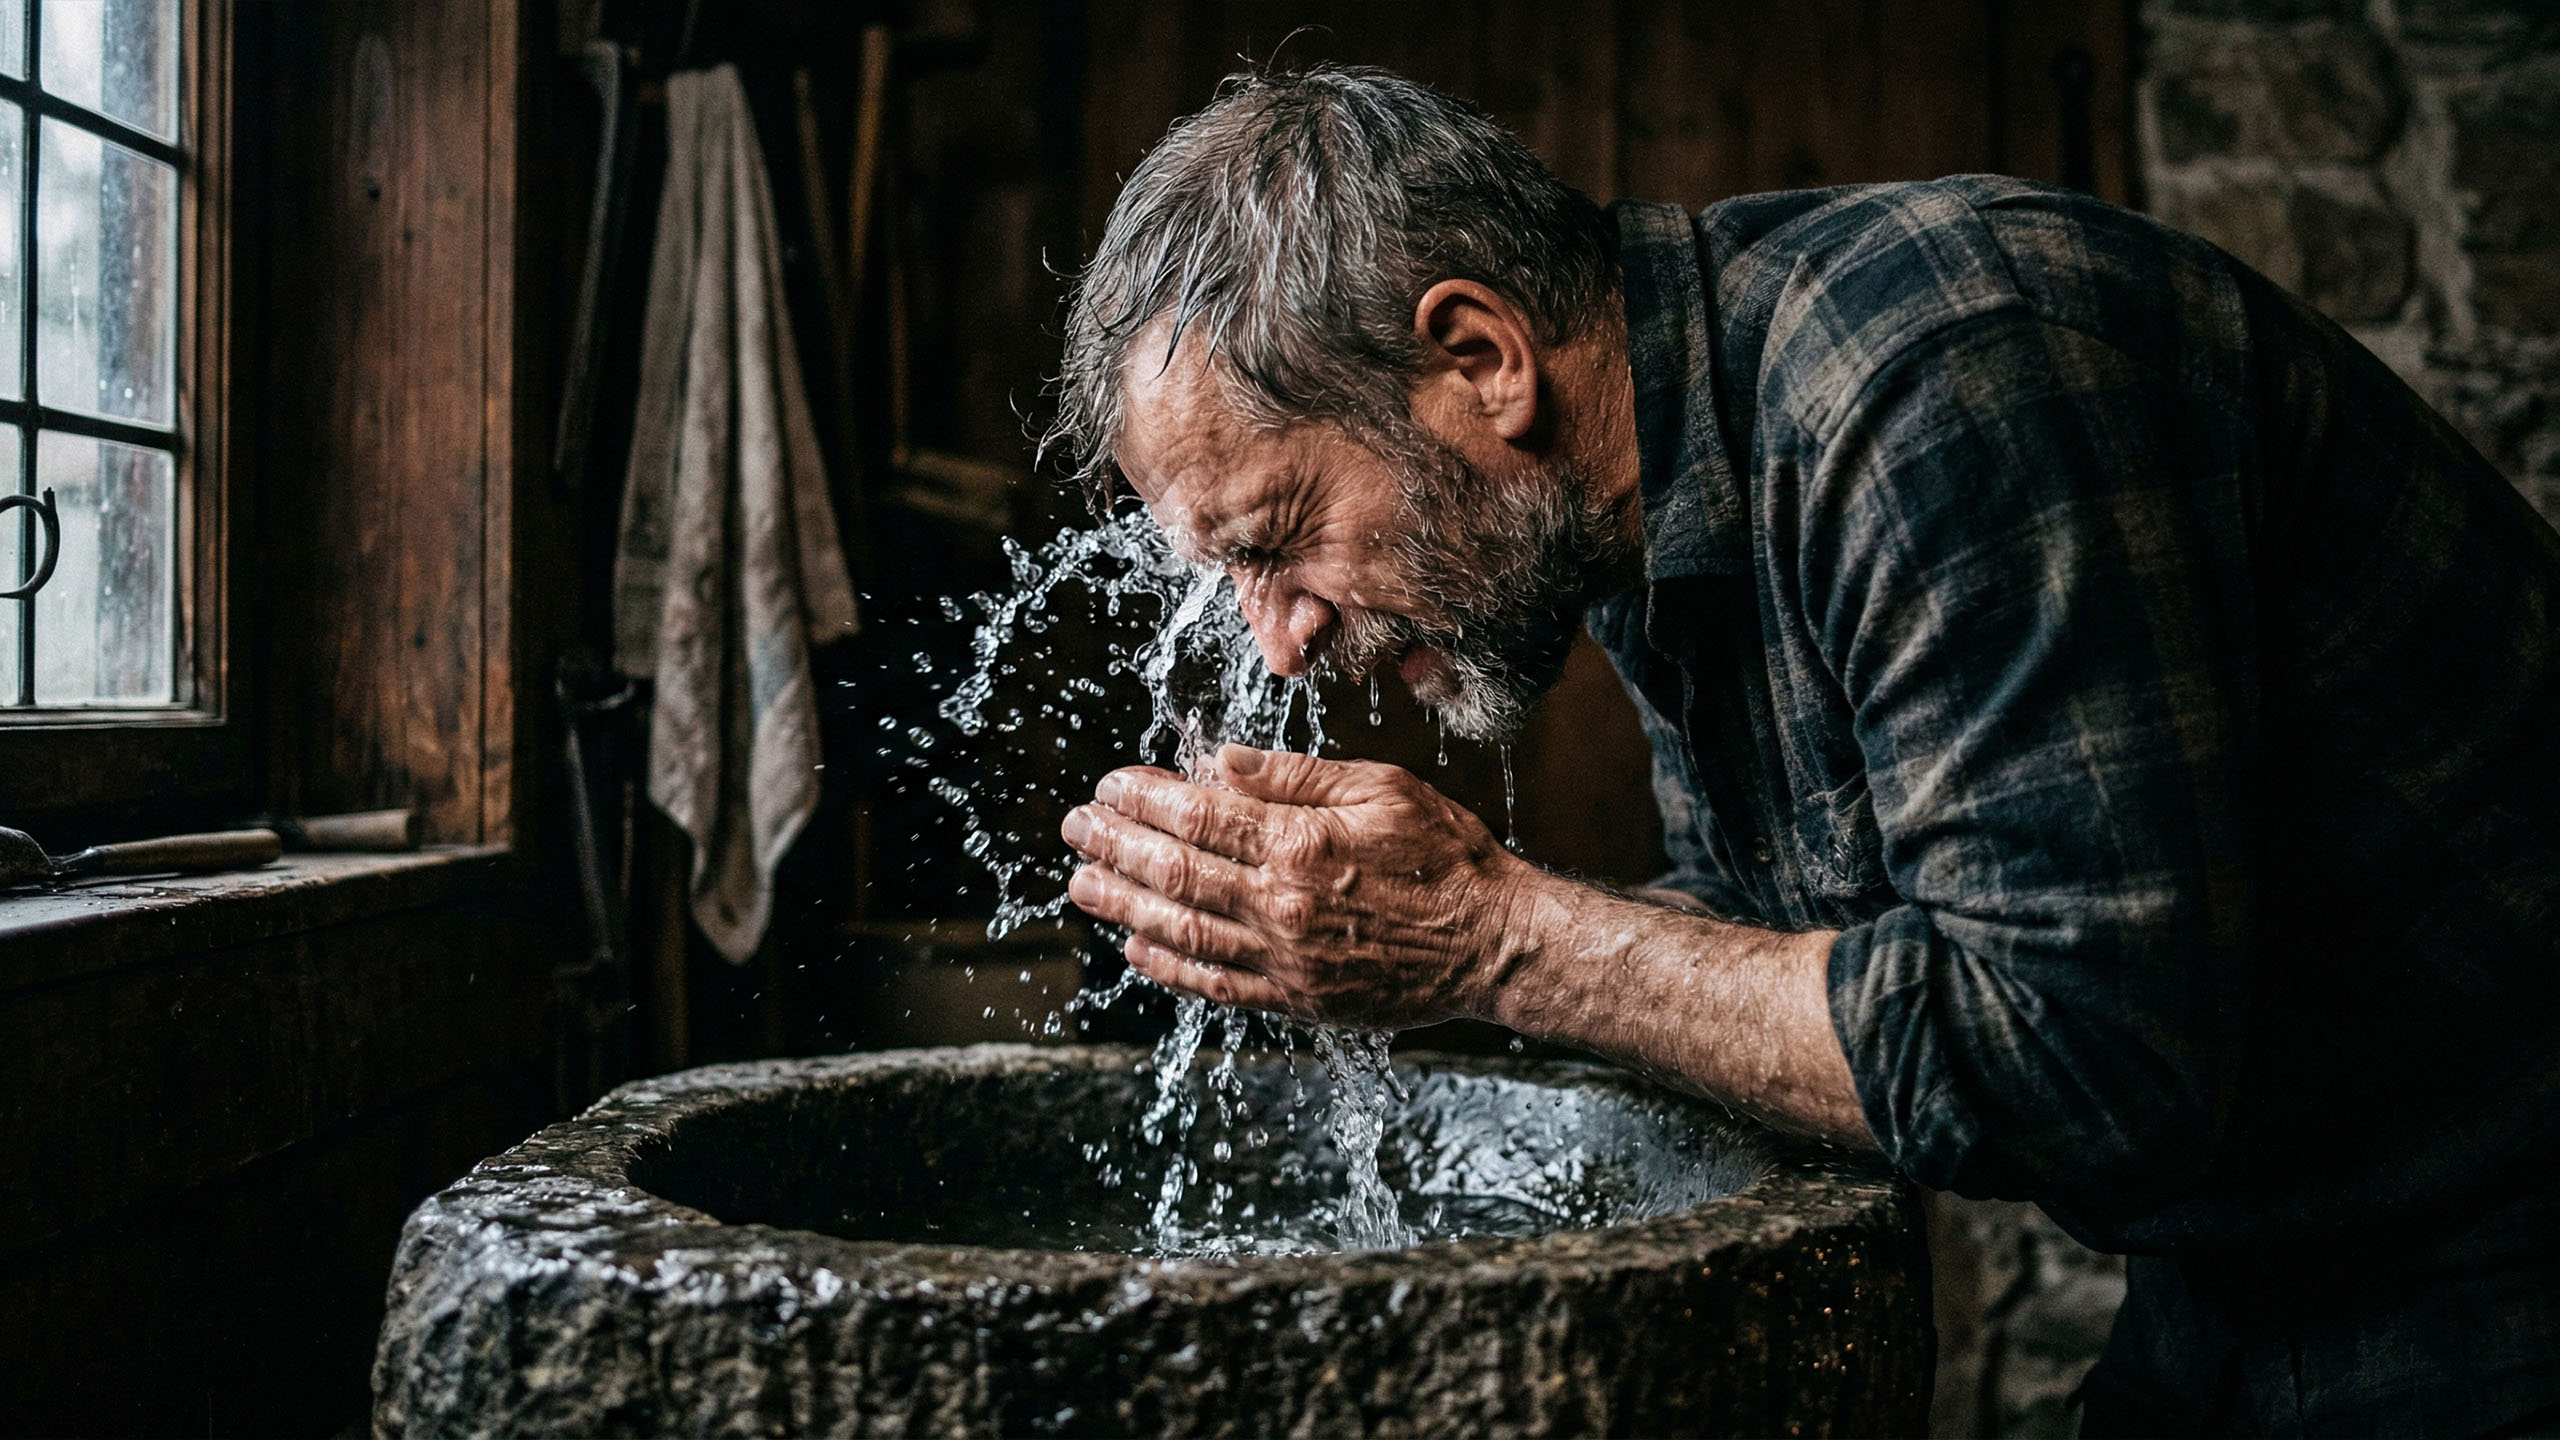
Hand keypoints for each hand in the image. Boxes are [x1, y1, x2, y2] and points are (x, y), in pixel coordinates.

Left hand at [1061, 744, 1537, 1026]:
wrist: (1493, 944)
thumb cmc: (1446, 856)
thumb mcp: (1381, 789)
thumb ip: (1296, 776)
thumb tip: (1218, 761)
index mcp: (1302, 844)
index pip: (1198, 815)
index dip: (1144, 798)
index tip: (1111, 784)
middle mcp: (1283, 905)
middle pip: (1175, 871)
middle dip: (1115, 846)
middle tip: (1076, 827)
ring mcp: (1286, 959)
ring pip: (1181, 930)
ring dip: (1124, 904)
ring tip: (1083, 884)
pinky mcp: (1297, 999)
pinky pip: (1216, 985)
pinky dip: (1169, 968)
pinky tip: (1136, 947)